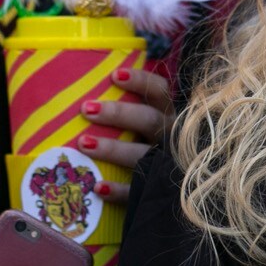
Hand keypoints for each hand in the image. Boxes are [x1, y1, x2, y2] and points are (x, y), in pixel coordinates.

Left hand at [77, 67, 173, 203]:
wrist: (182, 189)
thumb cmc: (147, 145)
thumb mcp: (148, 124)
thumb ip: (131, 108)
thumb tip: (91, 90)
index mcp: (169, 115)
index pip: (160, 91)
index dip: (141, 81)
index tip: (115, 75)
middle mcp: (171, 136)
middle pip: (148, 119)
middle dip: (118, 113)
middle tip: (87, 109)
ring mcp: (165, 163)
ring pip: (141, 153)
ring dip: (112, 148)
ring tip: (83, 144)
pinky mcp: (157, 190)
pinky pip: (138, 189)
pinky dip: (118, 189)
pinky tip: (97, 186)